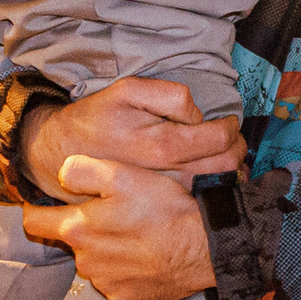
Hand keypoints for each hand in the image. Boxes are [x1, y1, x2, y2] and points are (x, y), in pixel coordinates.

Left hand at [20, 160, 214, 299]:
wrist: (203, 249)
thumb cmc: (164, 209)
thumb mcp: (125, 175)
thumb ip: (84, 170)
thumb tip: (60, 172)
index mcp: (79, 229)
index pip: (35, 222)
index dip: (34, 209)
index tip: (41, 203)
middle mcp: (85, 261)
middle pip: (72, 241)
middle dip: (85, 228)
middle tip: (114, 213)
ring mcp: (105, 284)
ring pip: (94, 262)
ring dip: (106, 249)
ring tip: (135, 234)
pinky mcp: (125, 299)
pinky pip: (115, 282)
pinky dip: (124, 270)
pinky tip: (145, 256)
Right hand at [21, 76, 243, 199]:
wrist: (63, 155)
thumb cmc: (98, 118)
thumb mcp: (128, 90)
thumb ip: (171, 96)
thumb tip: (199, 116)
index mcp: (161, 145)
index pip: (218, 140)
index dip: (231, 129)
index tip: (230, 123)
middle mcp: (165, 176)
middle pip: (223, 168)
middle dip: (237, 151)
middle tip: (235, 141)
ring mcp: (162, 197)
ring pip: (215, 188)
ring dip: (229, 172)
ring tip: (227, 157)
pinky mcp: (155, 208)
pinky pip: (196, 201)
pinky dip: (212, 189)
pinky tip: (210, 176)